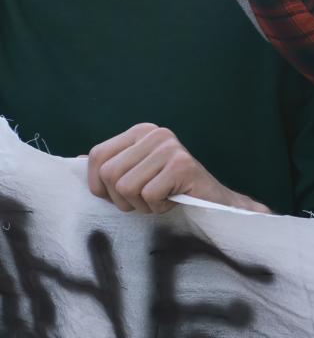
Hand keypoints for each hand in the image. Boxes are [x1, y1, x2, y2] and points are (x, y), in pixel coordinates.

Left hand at [86, 123, 268, 214]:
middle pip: (110, 173)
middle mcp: (156, 133)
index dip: (100, 184)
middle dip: (122, 198)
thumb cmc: (170, 192)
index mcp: (141, 131)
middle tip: (146, 199)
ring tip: (161, 198)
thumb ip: (111, 165)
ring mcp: (170, 147)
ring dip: (141, 204)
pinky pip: (148, 195)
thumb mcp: (136, 174)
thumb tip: (76, 157)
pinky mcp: (182, 165)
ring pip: (127, 187)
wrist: (213, 202)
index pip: (97, 156)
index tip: (122, 194)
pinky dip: (158, 206)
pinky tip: (173, 200)